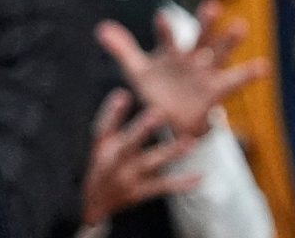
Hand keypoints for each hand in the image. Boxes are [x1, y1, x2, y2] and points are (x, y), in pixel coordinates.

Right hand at [82, 89, 202, 224]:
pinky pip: (163, 186)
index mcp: (103, 146)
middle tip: (157, 113)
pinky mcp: (140, 192)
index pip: (105, 125)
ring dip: (170, 152)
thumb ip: (112, 118)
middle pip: (128, 143)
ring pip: (151, 163)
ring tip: (190, 142)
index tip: (124, 94)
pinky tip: (199, 176)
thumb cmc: (101, 165)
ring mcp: (128, 178)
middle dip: (141, 129)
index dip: (113, 111)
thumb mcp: (100, 142)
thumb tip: (123, 92)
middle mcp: (114, 161)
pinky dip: (181, 183)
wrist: (95, 201)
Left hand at [96, 0, 268, 138]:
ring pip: (218, 54)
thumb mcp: (137, 70)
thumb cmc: (155, 88)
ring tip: (241, 25)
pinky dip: (249, 74)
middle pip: (198, 37)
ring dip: (228, 41)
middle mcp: (191, 59)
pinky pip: (234, 82)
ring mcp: (205, 73)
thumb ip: (123, 49)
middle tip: (212, 4)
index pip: (167, 36)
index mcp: (170, 52)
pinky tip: (263, 65)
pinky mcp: (215, 91)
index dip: (164, 27)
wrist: (170, 119)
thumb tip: (101, 28)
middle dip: (204, 23)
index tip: (161, 14)